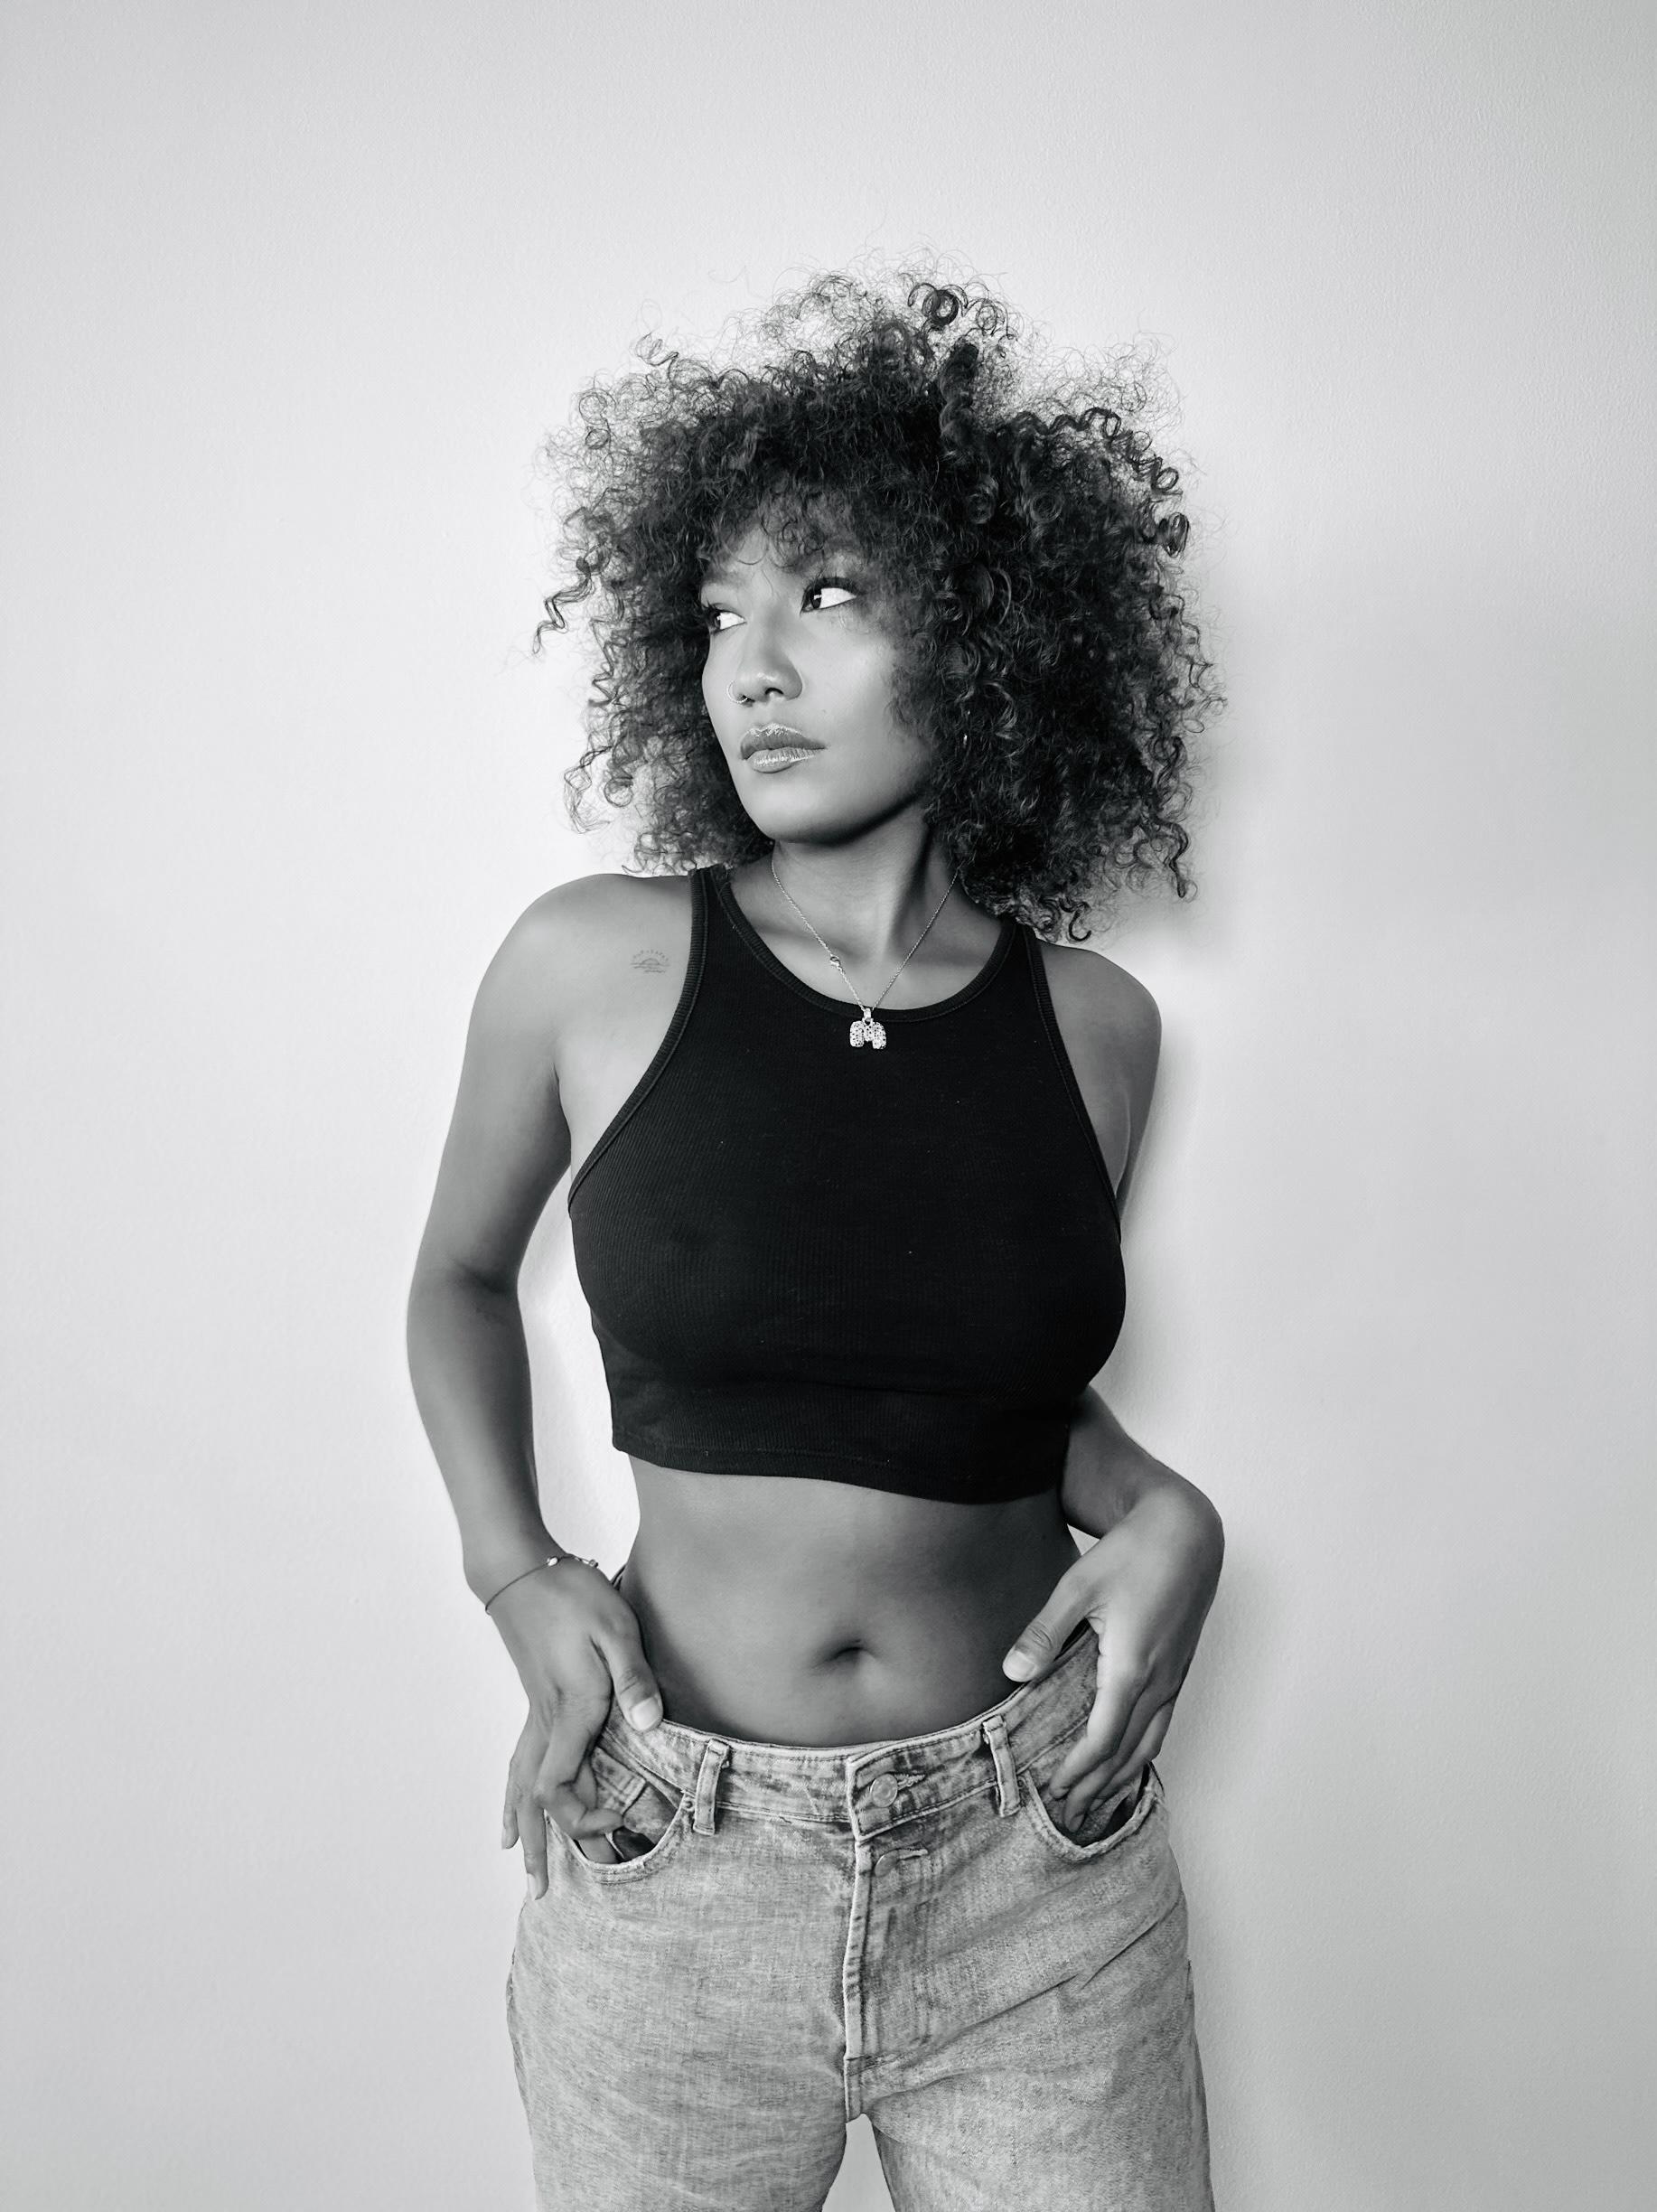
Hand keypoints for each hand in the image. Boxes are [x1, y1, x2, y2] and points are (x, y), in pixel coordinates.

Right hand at [489, 1560, 665, 1897]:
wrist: (522, 1571)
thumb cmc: (571, 1595)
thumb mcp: (616, 1628)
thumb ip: (634, 1678)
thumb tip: (651, 1725)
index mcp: (571, 1710)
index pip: (561, 1788)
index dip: (585, 1817)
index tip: (621, 1820)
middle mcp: (548, 1721)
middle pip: (537, 1800)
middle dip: (545, 1847)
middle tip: (545, 1892)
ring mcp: (537, 1713)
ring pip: (522, 1786)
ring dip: (525, 1830)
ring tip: (523, 1869)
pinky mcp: (537, 1701)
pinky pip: (519, 1763)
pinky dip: (514, 1796)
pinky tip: (507, 1815)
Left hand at [1002, 1483, 1222, 1832]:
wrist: (1187, 1531)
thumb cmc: (1133, 1553)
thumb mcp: (1079, 1586)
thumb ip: (1045, 1633)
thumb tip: (1013, 1673)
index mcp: (1132, 1668)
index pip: (1103, 1740)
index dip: (1078, 1771)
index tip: (1053, 1791)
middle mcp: (1159, 1681)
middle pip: (1127, 1753)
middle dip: (1096, 1788)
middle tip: (1068, 1815)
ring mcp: (1174, 1677)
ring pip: (1150, 1744)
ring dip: (1121, 1778)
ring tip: (1097, 1803)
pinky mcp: (1179, 1668)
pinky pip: (1162, 1725)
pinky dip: (1143, 1754)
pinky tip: (1130, 1760)